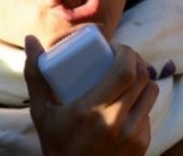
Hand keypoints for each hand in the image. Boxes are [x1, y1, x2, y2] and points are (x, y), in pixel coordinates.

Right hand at [24, 35, 158, 155]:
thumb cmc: (56, 143)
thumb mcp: (41, 111)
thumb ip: (35, 75)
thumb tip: (31, 39)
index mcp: (92, 110)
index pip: (125, 71)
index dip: (127, 52)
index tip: (116, 48)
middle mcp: (117, 123)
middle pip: (142, 77)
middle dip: (136, 60)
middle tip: (123, 57)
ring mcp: (133, 135)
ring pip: (151, 92)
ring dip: (143, 78)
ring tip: (130, 75)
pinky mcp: (142, 144)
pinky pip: (149, 112)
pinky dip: (141, 101)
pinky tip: (130, 99)